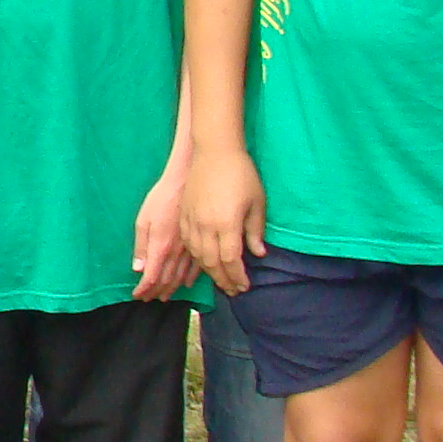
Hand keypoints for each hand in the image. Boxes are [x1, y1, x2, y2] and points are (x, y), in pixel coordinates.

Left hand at [132, 167, 193, 301]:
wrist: (187, 184)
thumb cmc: (162, 198)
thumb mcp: (143, 219)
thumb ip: (141, 246)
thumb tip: (138, 269)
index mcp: (160, 248)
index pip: (151, 277)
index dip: (144, 289)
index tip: (137, 296)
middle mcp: (176, 253)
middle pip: (166, 280)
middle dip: (156, 291)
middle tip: (148, 299)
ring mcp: (190, 249)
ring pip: (180, 276)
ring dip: (171, 289)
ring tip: (164, 297)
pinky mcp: (199, 242)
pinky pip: (196, 267)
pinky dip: (189, 278)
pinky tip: (185, 284)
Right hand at [179, 146, 266, 295]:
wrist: (214, 151)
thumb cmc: (241, 173)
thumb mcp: (256, 202)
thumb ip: (255, 231)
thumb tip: (258, 254)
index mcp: (226, 224)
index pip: (231, 260)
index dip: (237, 277)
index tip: (244, 286)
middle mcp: (206, 226)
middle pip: (212, 263)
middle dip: (224, 280)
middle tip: (233, 290)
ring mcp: (192, 221)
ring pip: (197, 255)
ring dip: (209, 272)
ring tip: (220, 280)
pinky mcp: (184, 215)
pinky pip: (187, 244)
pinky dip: (195, 257)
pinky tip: (204, 261)